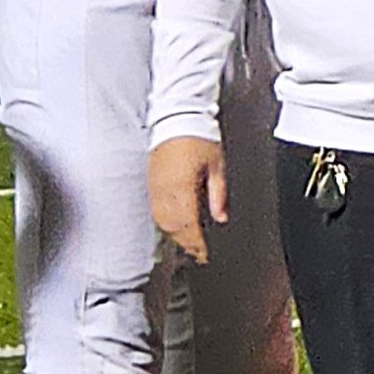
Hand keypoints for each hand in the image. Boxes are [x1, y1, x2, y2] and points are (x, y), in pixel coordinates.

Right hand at [149, 136, 227, 263]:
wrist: (177, 120)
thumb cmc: (199, 139)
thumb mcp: (217, 165)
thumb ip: (219, 194)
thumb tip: (221, 217)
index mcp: (182, 186)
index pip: (188, 223)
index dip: (196, 242)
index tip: (205, 254)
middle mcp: (165, 189)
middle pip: (174, 226)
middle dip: (187, 243)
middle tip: (200, 254)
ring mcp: (155, 187)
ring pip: (163, 221)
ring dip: (176, 236)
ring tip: (190, 245)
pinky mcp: (151, 183)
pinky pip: (156, 211)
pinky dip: (166, 224)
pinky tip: (175, 229)